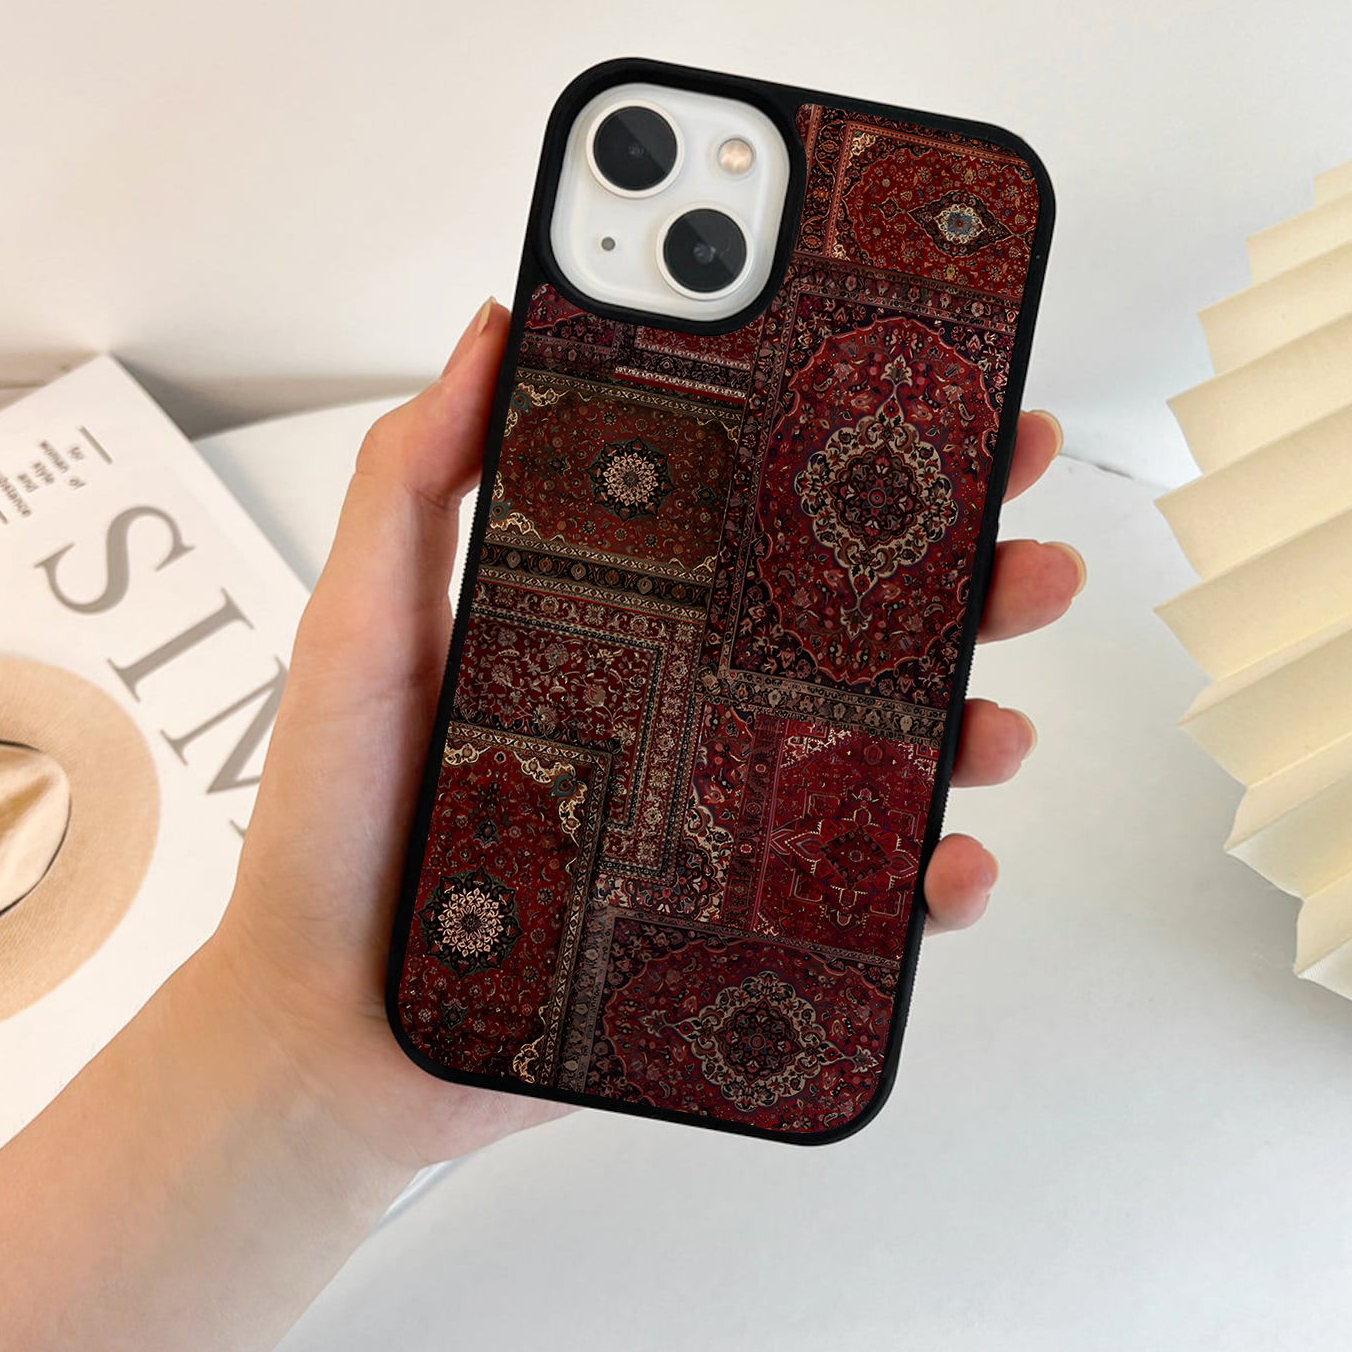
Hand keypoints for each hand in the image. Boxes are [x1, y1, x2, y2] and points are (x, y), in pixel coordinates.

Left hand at [209, 299, 1084, 1171]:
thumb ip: (412, 479)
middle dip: (959, 565)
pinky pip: (863, 899)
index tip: (924, 388)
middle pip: (855, 623)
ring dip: (973, 717)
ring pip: (886, 750)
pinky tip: (949, 865)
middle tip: (1016, 520)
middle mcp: (693, 705)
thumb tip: (492, 326)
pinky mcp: (735, 919)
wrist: (335, 1025)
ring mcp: (723, 810)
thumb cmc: (342, 826)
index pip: (758, 518)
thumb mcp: (366, 626)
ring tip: (999, 711)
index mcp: (626, 620)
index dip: (846, 451)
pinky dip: (930, 883)